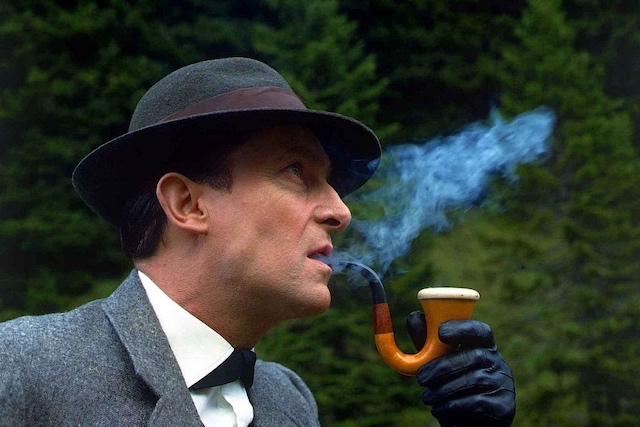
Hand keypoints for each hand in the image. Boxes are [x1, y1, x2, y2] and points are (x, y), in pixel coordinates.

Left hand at [406, 311, 515, 426]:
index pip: (481, 331)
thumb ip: (427, 342)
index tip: (441, 332)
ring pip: (475, 380)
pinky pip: (479, 402)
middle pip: (475, 356)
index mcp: (483, 347)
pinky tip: (439, 409)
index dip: (462, 329)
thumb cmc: (452, 386)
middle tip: (421, 379)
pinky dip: (454, 406)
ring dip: (445, 389)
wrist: (468, 423)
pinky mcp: (505, 406)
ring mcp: (504, 384)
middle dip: (443, 367)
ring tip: (427, 398)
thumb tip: (414, 316)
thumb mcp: (437, 362)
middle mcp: (498, 362)